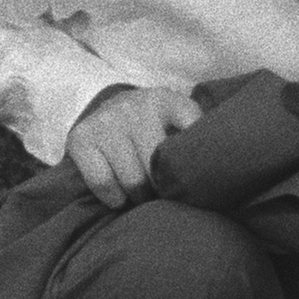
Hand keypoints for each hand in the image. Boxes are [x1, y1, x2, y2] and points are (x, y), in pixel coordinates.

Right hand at [64, 86, 200, 208]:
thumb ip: (198, 141)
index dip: (196, 163)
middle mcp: (136, 106)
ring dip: (141, 197)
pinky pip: (103, 182)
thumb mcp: (180, 122)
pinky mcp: (81, 138)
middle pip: (160, 167)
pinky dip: (114, 198)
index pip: (193, 132)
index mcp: (168, 101)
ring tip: (146, 196)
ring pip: (133, 180)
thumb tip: (218, 173)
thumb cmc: (154, 127)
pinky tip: (121, 197)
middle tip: (167, 194)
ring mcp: (107, 121)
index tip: (198, 179)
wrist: (108, 109)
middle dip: (166, 188)